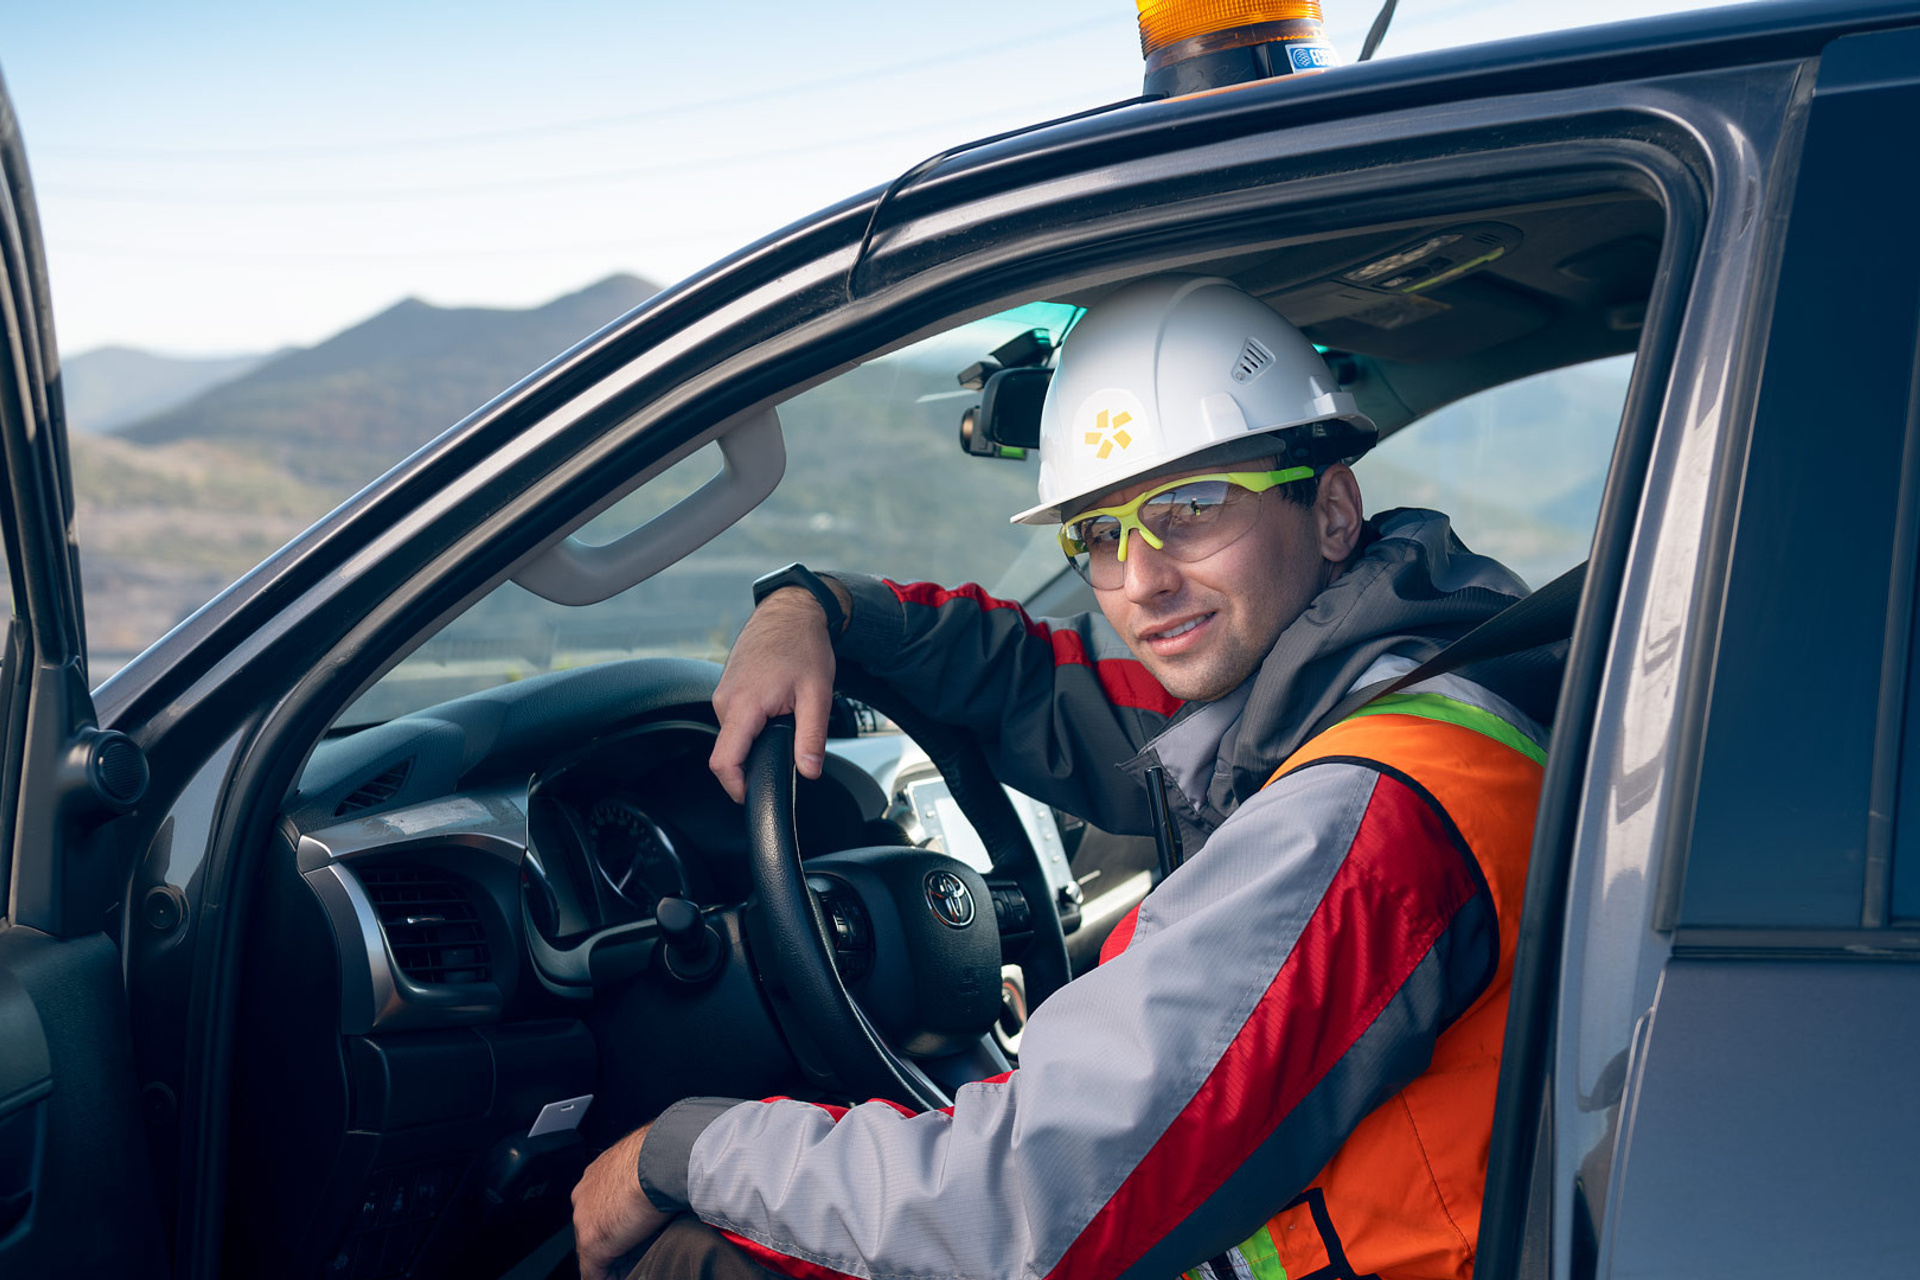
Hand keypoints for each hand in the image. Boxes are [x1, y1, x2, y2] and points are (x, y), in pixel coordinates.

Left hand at [572, 1125, 672, 1279]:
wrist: (662, 1159)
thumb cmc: (666, 1153)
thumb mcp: (653, 1162)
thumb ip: (649, 1176)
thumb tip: (668, 1183)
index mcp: (599, 1173)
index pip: (602, 1207)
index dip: (620, 1224)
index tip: (634, 1233)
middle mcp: (585, 1194)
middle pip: (597, 1229)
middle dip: (616, 1243)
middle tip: (638, 1252)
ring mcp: (585, 1219)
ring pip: (596, 1251)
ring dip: (616, 1260)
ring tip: (636, 1265)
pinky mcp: (592, 1243)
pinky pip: (594, 1273)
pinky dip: (612, 1278)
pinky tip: (628, 1278)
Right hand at [709, 584, 842, 802]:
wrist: (791, 611)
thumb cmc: (802, 644)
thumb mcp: (817, 694)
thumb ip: (812, 737)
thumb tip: (809, 771)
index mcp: (744, 704)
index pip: (724, 761)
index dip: (736, 786)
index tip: (751, 795)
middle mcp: (725, 700)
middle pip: (730, 751)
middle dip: (755, 759)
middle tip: (787, 747)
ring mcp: (722, 693)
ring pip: (734, 735)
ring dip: (756, 738)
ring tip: (784, 718)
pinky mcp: (726, 688)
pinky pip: (735, 719)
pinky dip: (753, 723)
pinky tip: (774, 707)